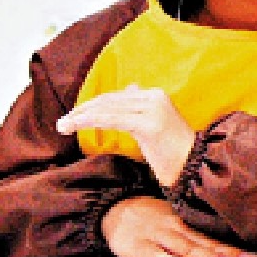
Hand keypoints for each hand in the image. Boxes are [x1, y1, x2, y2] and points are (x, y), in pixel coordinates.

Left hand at [58, 87, 198, 188]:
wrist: (194, 167)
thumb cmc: (173, 152)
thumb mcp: (154, 125)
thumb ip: (140, 108)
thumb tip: (129, 89)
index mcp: (155, 96)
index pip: (116, 97)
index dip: (91, 105)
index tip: (73, 117)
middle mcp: (154, 97)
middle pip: (109, 100)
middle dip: (82, 110)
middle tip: (61, 122)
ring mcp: (152, 109)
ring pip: (107, 108)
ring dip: (81, 116)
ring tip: (62, 125)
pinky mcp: (148, 124)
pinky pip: (112, 119)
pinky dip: (90, 121)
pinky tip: (76, 125)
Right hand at [100, 196, 255, 256]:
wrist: (116, 209)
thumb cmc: (150, 219)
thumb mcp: (175, 221)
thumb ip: (195, 236)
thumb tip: (222, 250)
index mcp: (186, 225)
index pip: (214, 238)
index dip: (234, 249)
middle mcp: (177, 229)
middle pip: (205, 243)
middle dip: (228, 254)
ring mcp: (159, 237)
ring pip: (185, 248)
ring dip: (205, 256)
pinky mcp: (141, 247)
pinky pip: (155, 255)